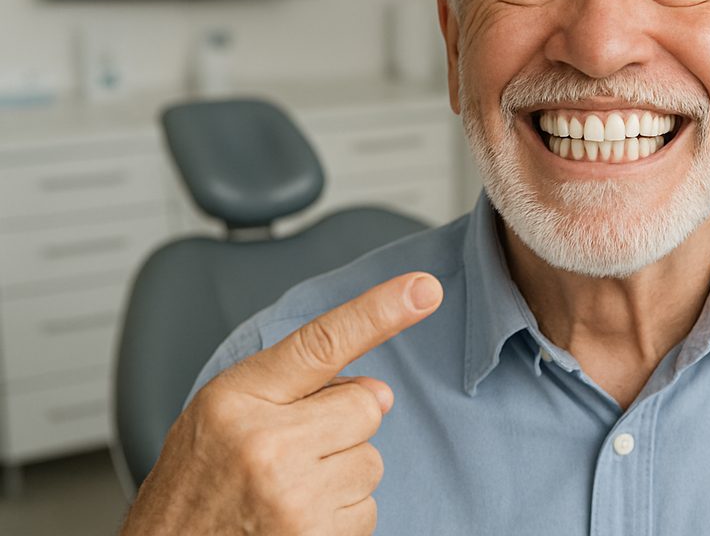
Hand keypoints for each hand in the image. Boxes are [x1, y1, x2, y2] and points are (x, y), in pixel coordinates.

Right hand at [121, 272, 443, 534]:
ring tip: (286, 494)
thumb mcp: (219, 417)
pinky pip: (367, 511)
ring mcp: (293, 496)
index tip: (424, 289)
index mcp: (236, 399)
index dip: (379, 311)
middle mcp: (265, 443)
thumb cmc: (192, 490)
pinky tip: (296, 522)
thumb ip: (293, 389)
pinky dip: (340, 518)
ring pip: (371, 461)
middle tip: (292, 453)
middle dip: (343, 425)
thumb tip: (378, 392)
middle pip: (366, 405)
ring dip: (341, 477)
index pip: (322, 341)